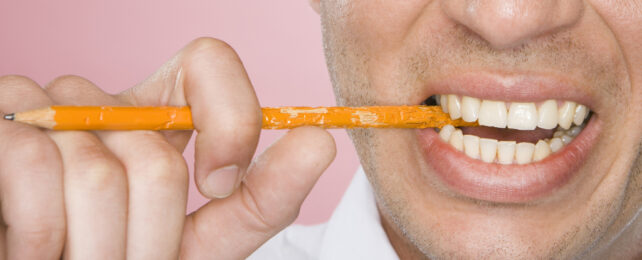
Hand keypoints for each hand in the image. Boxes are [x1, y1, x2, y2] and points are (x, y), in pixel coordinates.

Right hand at [0, 37, 335, 258]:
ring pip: (99, 172)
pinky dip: (44, 238)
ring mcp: (44, 106)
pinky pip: (34, 168)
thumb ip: (262, 197)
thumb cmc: (128, 257)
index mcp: (158, 116)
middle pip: (159, 154)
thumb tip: (319, 140)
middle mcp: (105, 102)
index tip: (220, 185)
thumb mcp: (204, 240)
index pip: (209, 60)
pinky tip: (37, 253)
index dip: (230, 120)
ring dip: (100, 248)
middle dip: (153, 238)